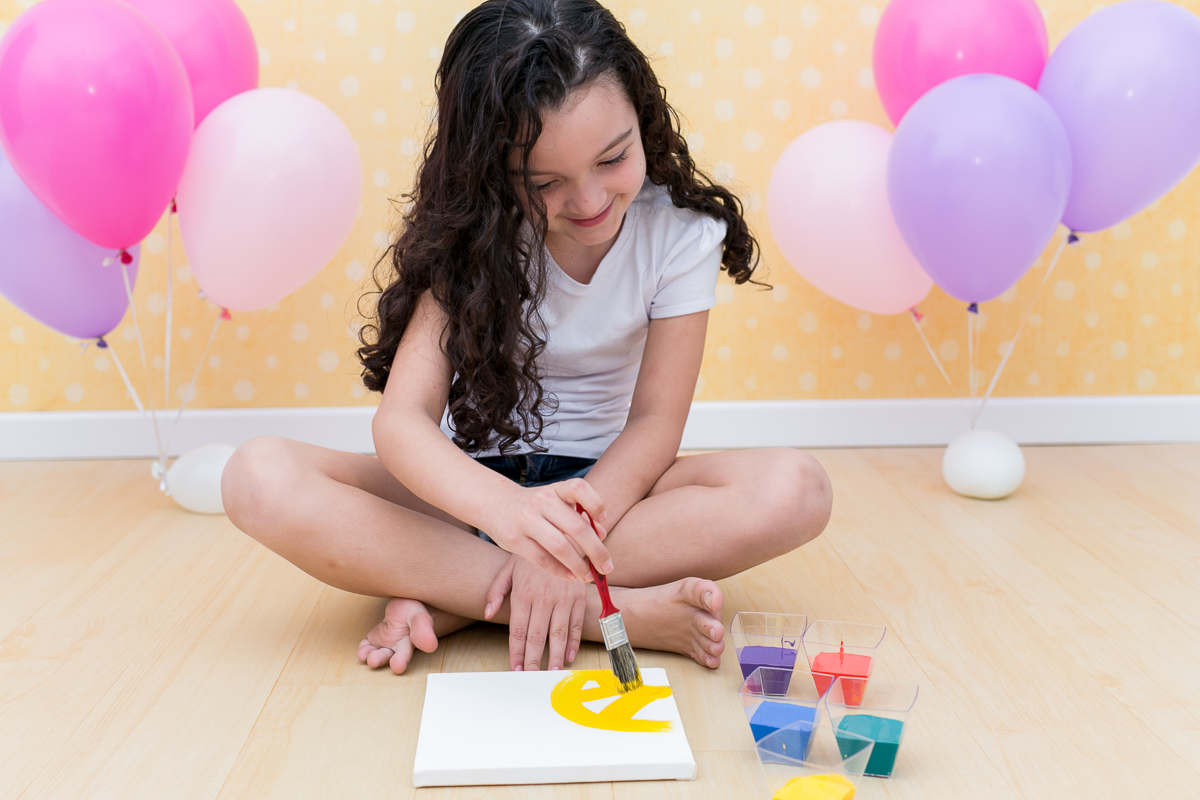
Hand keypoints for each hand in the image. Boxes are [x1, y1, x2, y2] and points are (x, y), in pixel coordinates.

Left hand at [485, 554, 586, 670]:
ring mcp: (563, 596)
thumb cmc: (532, 554)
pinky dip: (573, 640)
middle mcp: (543, 597)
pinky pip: (576, 622)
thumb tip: (487, 613)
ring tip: (551, 673)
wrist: (560, 533)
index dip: (516, 652)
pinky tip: (568, 655)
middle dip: (533, 660)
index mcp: (523, 592)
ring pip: (558, 632)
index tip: (515, 669)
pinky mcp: (579, 595)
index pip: (518, 630)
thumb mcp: (508, 567)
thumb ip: (496, 591)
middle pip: (537, 635)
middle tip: (532, 678)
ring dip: (554, 655)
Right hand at [487, 478, 610, 581]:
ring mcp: (526, 520)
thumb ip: (579, 515)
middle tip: (607, 568)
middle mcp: (542, 501)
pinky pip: (542, 559)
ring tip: (589, 576)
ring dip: (579, 565)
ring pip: (560, 547)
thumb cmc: (537, 508)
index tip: (603, 520)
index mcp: (556, 489)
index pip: (579, 488)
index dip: (596, 504)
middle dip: (597, 551)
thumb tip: (601, 535)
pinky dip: (560, 570)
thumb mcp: (556, 503)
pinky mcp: (514, 539)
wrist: (497, 505)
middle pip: (577, 527)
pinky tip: (570, 576)